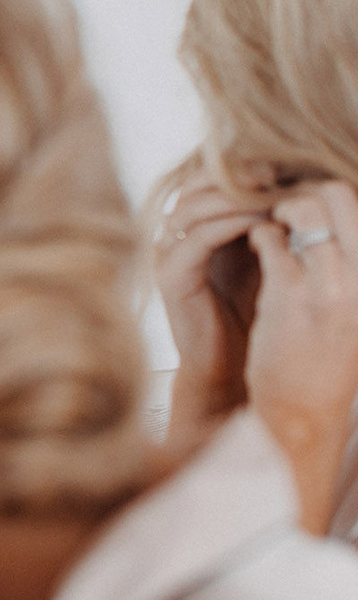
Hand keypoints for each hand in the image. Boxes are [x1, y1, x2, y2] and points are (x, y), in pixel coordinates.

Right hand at [156, 169, 266, 441]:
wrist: (234, 364)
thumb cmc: (259, 310)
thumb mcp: (271, 253)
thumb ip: (275, 219)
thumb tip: (309, 178)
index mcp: (199, 222)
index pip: (211, 174)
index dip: (247, 164)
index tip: (287, 162)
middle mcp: (177, 231)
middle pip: (196, 181)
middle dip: (238, 173)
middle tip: (277, 171)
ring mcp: (169, 251)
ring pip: (194, 204)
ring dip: (237, 196)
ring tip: (276, 195)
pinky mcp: (169, 275)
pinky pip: (195, 237)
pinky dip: (228, 225)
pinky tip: (261, 225)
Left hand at [243, 182, 357, 531]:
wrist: (303, 410)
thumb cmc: (321, 356)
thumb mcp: (347, 306)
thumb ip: (341, 263)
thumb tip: (318, 210)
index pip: (357, 202)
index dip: (323, 190)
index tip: (297, 196)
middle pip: (336, 192)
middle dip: (298, 188)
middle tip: (274, 202)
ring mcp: (329, 282)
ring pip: (302, 208)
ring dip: (273, 208)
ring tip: (262, 224)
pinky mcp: (289, 294)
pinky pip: (268, 238)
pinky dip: (255, 235)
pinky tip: (252, 247)